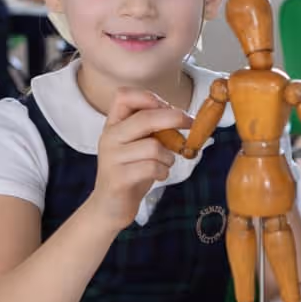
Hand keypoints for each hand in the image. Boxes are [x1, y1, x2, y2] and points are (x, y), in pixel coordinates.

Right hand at [89, 89, 192, 230]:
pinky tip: (159, 175)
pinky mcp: (119, 179)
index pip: (124, 95)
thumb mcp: (138, 144)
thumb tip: (181, 115)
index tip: (168, 107)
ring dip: (169, 156)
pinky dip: (163, 171)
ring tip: (165, 163)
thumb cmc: (130, 170)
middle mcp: (109, 137)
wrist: (109, 206)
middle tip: (191, 124)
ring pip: (153, 146)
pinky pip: (152, 167)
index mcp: (113, 124)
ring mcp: (112, 158)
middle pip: (146, 117)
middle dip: (174, 118)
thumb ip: (151, 128)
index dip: (149, 97)